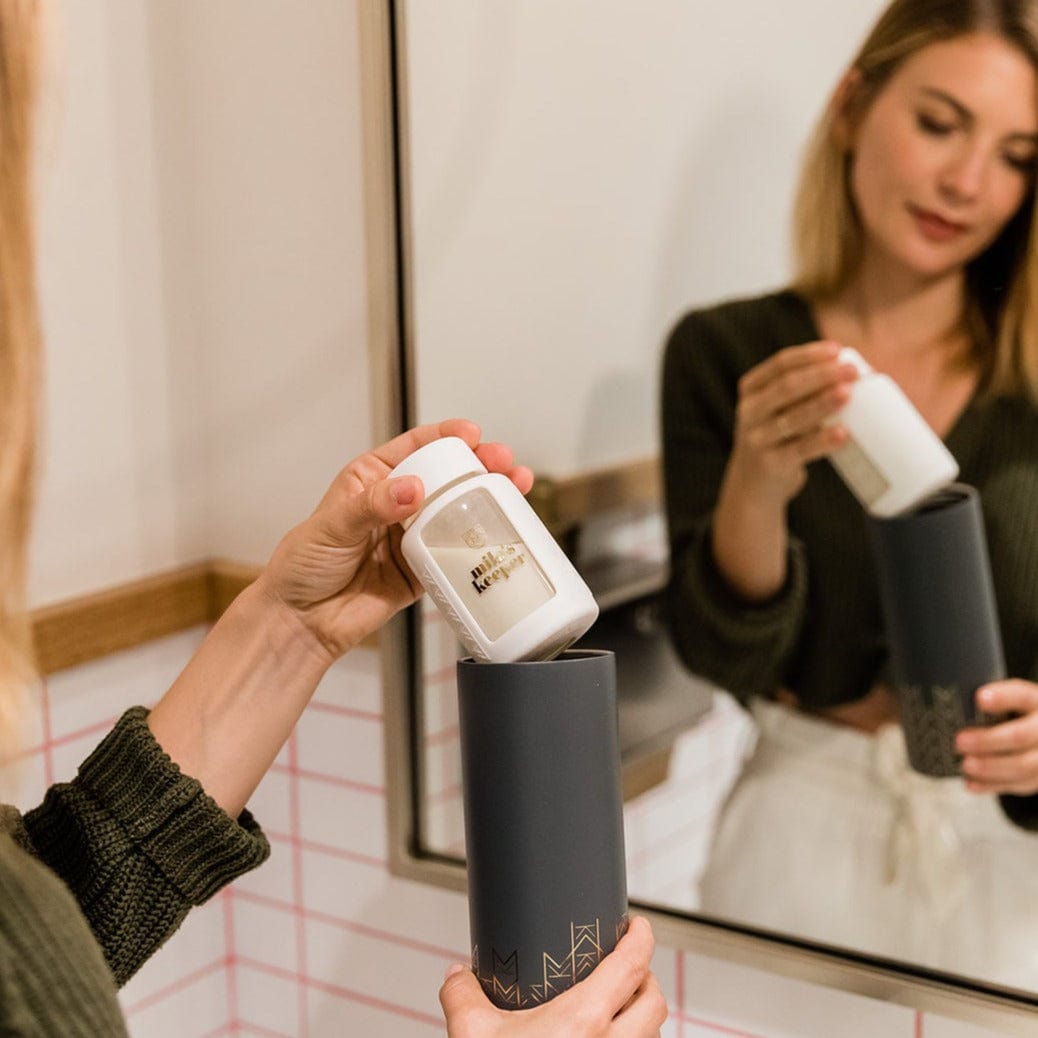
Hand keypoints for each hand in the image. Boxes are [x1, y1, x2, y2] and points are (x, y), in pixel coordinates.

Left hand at [257, 418, 532, 663]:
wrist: (302, 622)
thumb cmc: (304, 566)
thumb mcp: (333, 525)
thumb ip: (373, 506)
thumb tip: (412, 489)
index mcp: (373, 479)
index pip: (416, 448)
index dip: (447, 437)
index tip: (472, 435)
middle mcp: (398, 503)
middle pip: (447, 477)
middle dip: (479, 465)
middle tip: (503, 462)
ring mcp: (414, 537)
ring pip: (459, 512)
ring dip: (489, 500)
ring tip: (516, 488)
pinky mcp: (425, 570)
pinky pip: (458, 554)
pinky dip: (481, 544)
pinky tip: (502, 533)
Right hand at [438, 917, 666, 1036]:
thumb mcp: (474, 1037)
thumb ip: (463, 997)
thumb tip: (457, 975)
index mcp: (585, 1022)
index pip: (632, 966)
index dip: (641, 938)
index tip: (638, 926)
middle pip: (654, 1001)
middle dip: (646, 977)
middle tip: (627, 965)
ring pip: (652, 1036)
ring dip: (641, 1015)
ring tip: (618, 1006)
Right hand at [726, 340, 857, 507]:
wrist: (753, 485)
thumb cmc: (778, 438)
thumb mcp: (777, 410)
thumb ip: (802, 392)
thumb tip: (854, 373)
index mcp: (751, 390)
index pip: (780, 364)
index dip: (809, 355)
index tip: (838, 350)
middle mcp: (749, 412)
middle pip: (786, 387)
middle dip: (821, 376)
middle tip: (852, 371)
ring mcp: (757, 439)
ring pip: (792, 418)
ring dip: (822, 404)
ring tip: (847, 394)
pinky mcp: (770, 464)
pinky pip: (799, 450)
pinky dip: (822, 441)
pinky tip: (843, 434)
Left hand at [956, 681, 1037, 794]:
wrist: (1037, 734)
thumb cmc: (1011, 713)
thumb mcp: (1007, 700)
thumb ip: (983, 699)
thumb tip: (933, 701)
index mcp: (1035, 701)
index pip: (1021, 695)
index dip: (1003, 697)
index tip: (979, 698)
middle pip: (1021, 735)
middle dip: (988, 740)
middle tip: (958, 741)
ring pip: (1023, 765)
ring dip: (991, 767)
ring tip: (964, 765)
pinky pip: (1020, 785)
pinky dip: (993, 785)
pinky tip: (970, 783)